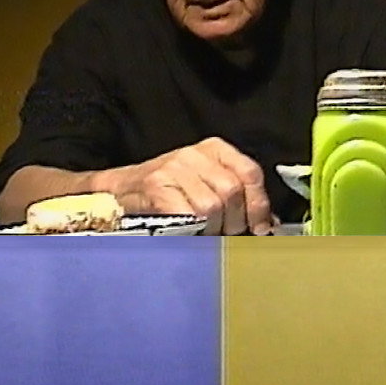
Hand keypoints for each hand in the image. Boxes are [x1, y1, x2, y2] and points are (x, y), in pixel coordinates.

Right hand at [93, 137, 272, 234]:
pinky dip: (194, 231)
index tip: (261, 227)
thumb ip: (237, 200)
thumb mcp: (205, 185)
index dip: (259, 205)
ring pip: (212, 207)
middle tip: (226, 235)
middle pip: (232, 192)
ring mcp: (173, 169)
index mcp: (213, 149)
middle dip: (235, 222)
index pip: (249, 173)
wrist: (117, 192)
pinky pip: (189, 216)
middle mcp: (193, 154)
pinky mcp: (156, 187)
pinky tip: (190, 234)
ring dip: (212, 230)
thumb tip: (268, 224)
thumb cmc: (165, 193)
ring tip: (205, 235)